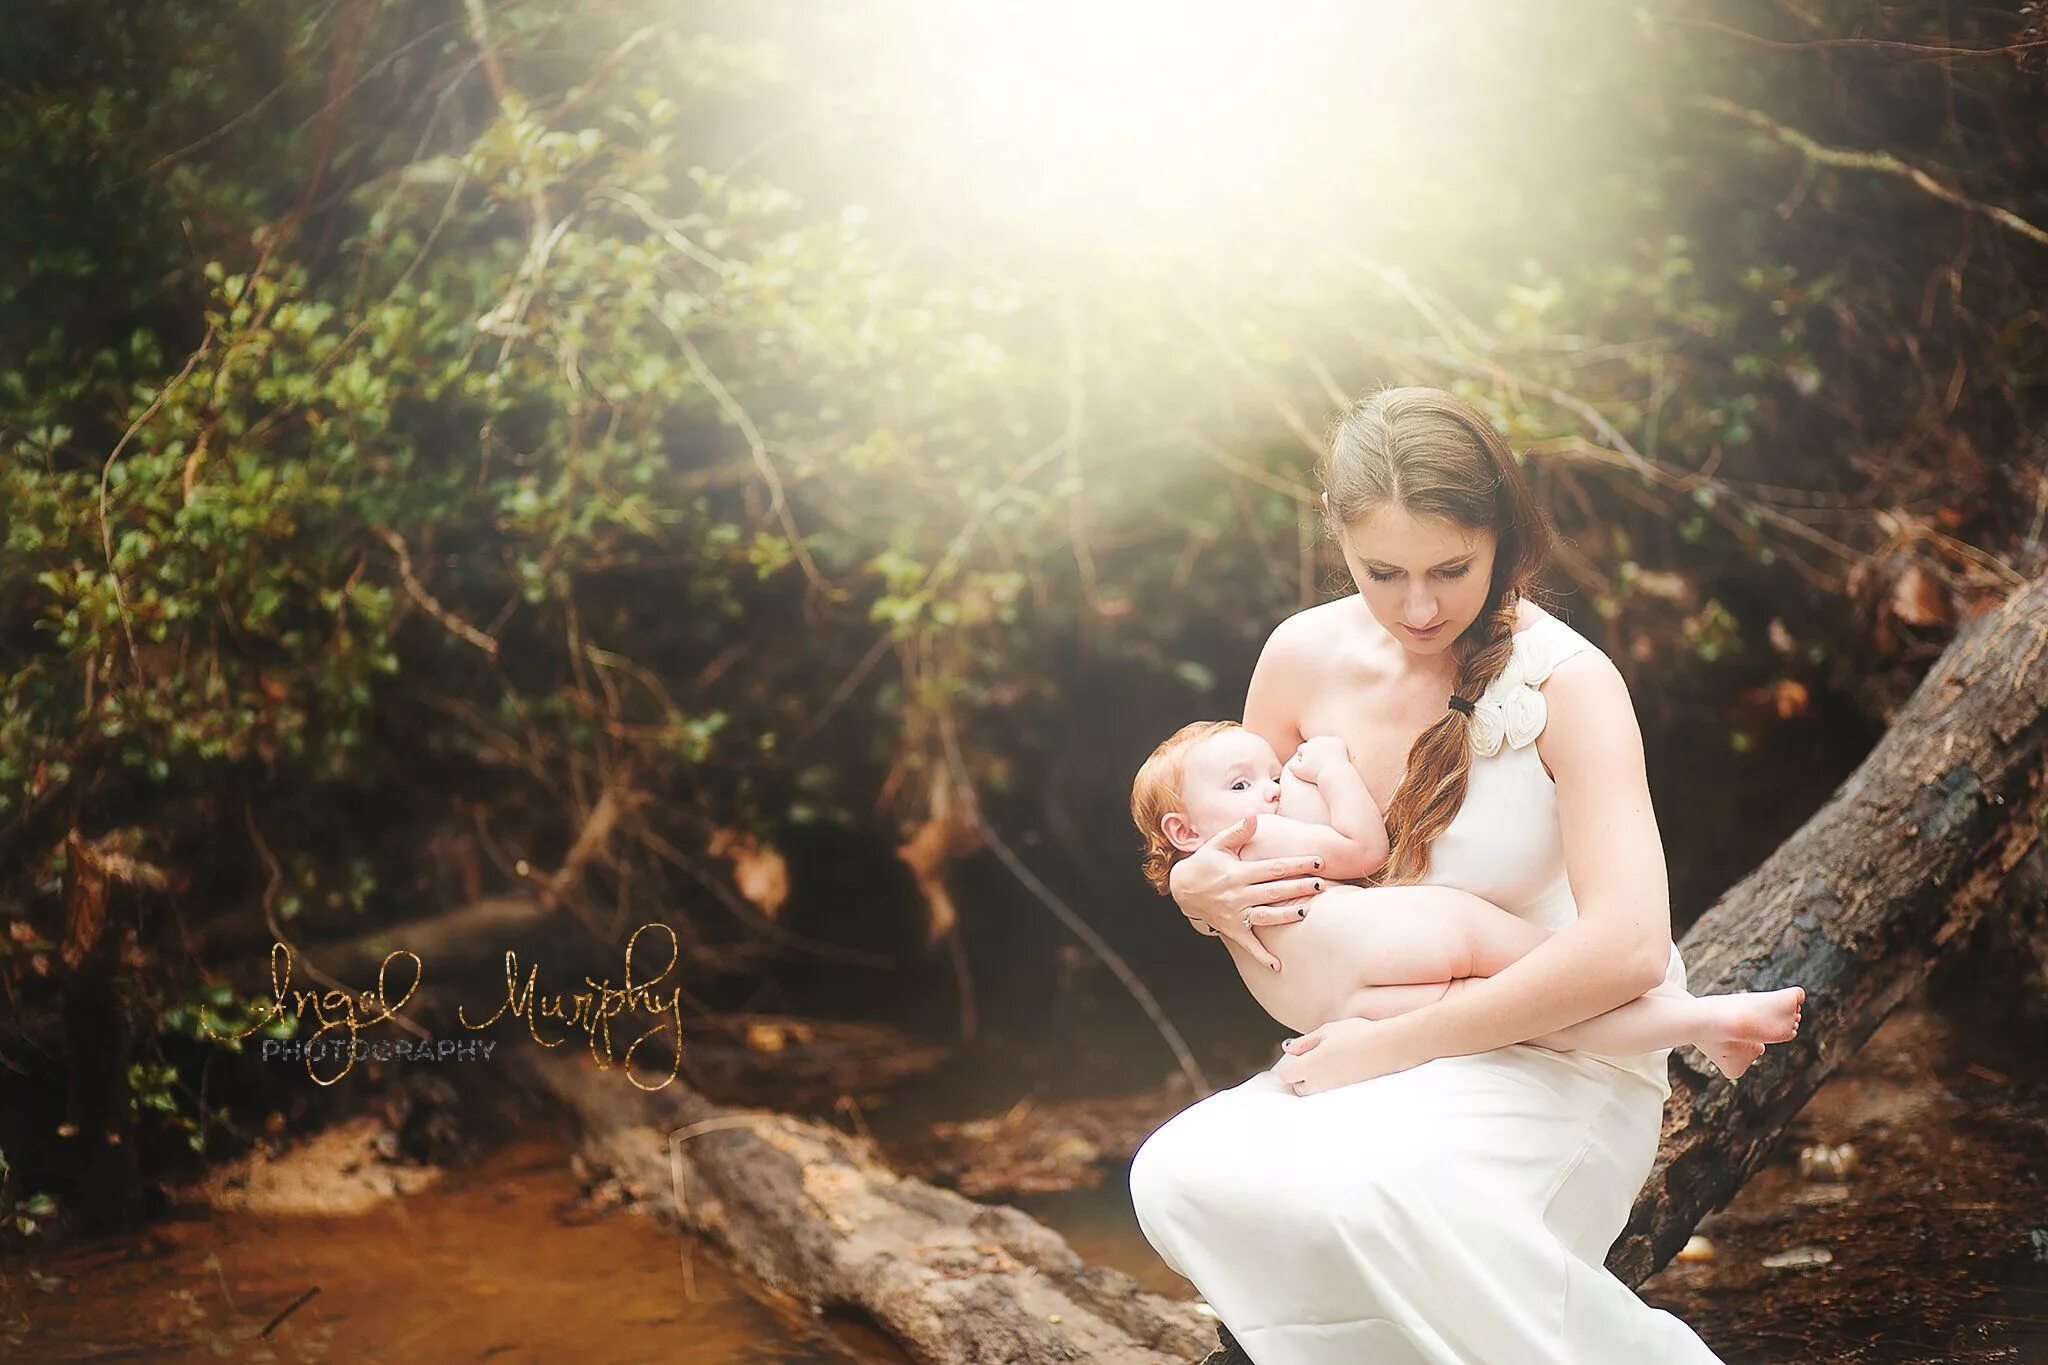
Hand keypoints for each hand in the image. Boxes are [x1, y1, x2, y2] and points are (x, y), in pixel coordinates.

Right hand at [1167, 813, 1325, 972]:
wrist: (1182, 888)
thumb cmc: (1205, 862)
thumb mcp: (1217, 844)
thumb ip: (1238, 831)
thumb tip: (1253, 815)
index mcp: (1237, 872)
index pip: (1272, 868)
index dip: (1296, 865)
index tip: (1317, 862)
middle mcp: (1237, 894)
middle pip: (1274, 891)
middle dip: (1299, 887)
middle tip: (1323, 884)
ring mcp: (1235, 913)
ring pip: (1265, 916)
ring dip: (1287, 915)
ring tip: (1307, 911)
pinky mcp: (1232, 928)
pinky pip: (1248, 944)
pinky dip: (1262, 956)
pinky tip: (1278, 965)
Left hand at [1274, 1016, 1425, 1095]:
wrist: (1386, 1047)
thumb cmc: (1356, 1035)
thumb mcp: (1326, 1031)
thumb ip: (1305, 1042)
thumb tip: (1288, 1049)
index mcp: (1309, 1066)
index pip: (1285, 1075)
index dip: (1288, 1066)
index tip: (1297, 1055)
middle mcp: (1319, 1082)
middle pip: (1298, 1088)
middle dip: (1300, 1076)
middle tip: (1311, 1058)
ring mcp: (1333, 1090)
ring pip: (1314, 1092)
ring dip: (1314, 1081)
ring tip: (1326, 1062)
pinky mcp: (1346, 1092)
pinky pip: (1328, 1092)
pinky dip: (1328, 1082)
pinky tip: (1339, 1066)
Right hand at [1286, 735, 1349, 782]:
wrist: (1335, 773)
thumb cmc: (1316, 775)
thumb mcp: (1299, 773)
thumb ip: (1291, 767)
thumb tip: (1289, 762)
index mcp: (1307, 746)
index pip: (1301, 749)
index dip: (1303, 757)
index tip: (1307, 765)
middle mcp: (1316, 740)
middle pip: (1311, 744)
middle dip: (1312, 751)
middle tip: (1315, 761)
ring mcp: (1328, 739)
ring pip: (1322, 743)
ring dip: (1322, 748)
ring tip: (1323, 759)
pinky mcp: (1338, 741)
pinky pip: (1333, 743)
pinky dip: (1332, 748)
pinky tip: (1332, 757)